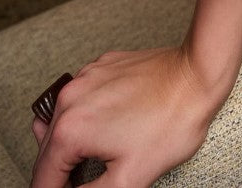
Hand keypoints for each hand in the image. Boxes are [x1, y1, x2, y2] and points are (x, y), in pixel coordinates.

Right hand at [29, 44, 225, 187]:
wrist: (198, 73)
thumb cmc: (171, 122)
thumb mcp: (128, 178)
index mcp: (70, 129)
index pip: (43, 178)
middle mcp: (70, 98)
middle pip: (48, 151)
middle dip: (62, 174)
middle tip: (84, 183)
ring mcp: (86, 76)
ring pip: (63, 122)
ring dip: (72, 145)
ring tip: (95, 159)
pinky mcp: (102, 66)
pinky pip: (82, 99)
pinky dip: (87, 117)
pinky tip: (109, 126)